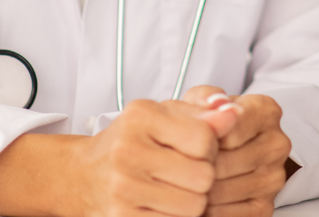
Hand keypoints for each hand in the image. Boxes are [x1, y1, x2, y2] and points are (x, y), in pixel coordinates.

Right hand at [75, 97, 236, 216]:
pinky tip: (164, 203)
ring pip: (194, 206)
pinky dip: (176, 216)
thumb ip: (202, 112)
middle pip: (203, 176)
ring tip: (176, 187)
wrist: (84, 175)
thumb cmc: (132, 141)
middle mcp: (128, 151)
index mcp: (141, 117)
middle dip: (203, 175)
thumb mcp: (165, 115)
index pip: (205, 139)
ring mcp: (123, 188)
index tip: (197, 148)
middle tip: (187, 170)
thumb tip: (233, 114)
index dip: (210, 146)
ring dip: (193, 200)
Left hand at [183, 87, 291, 216]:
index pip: (228, 130)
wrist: (231, 149)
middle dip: (195, 168)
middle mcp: (277, 144)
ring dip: (196, 193)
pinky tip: (194, 200)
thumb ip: (206, 97)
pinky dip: (206, 212)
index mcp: (266, 112)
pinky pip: (229, 215)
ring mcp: (274, 178)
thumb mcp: (204, 101)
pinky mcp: (265, 206)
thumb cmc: (213, 125)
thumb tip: (217, 103)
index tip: (185, 142)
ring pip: (222, 192)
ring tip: (180, 184)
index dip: (200, 140)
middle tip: (175, 168)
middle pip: (223, 164)